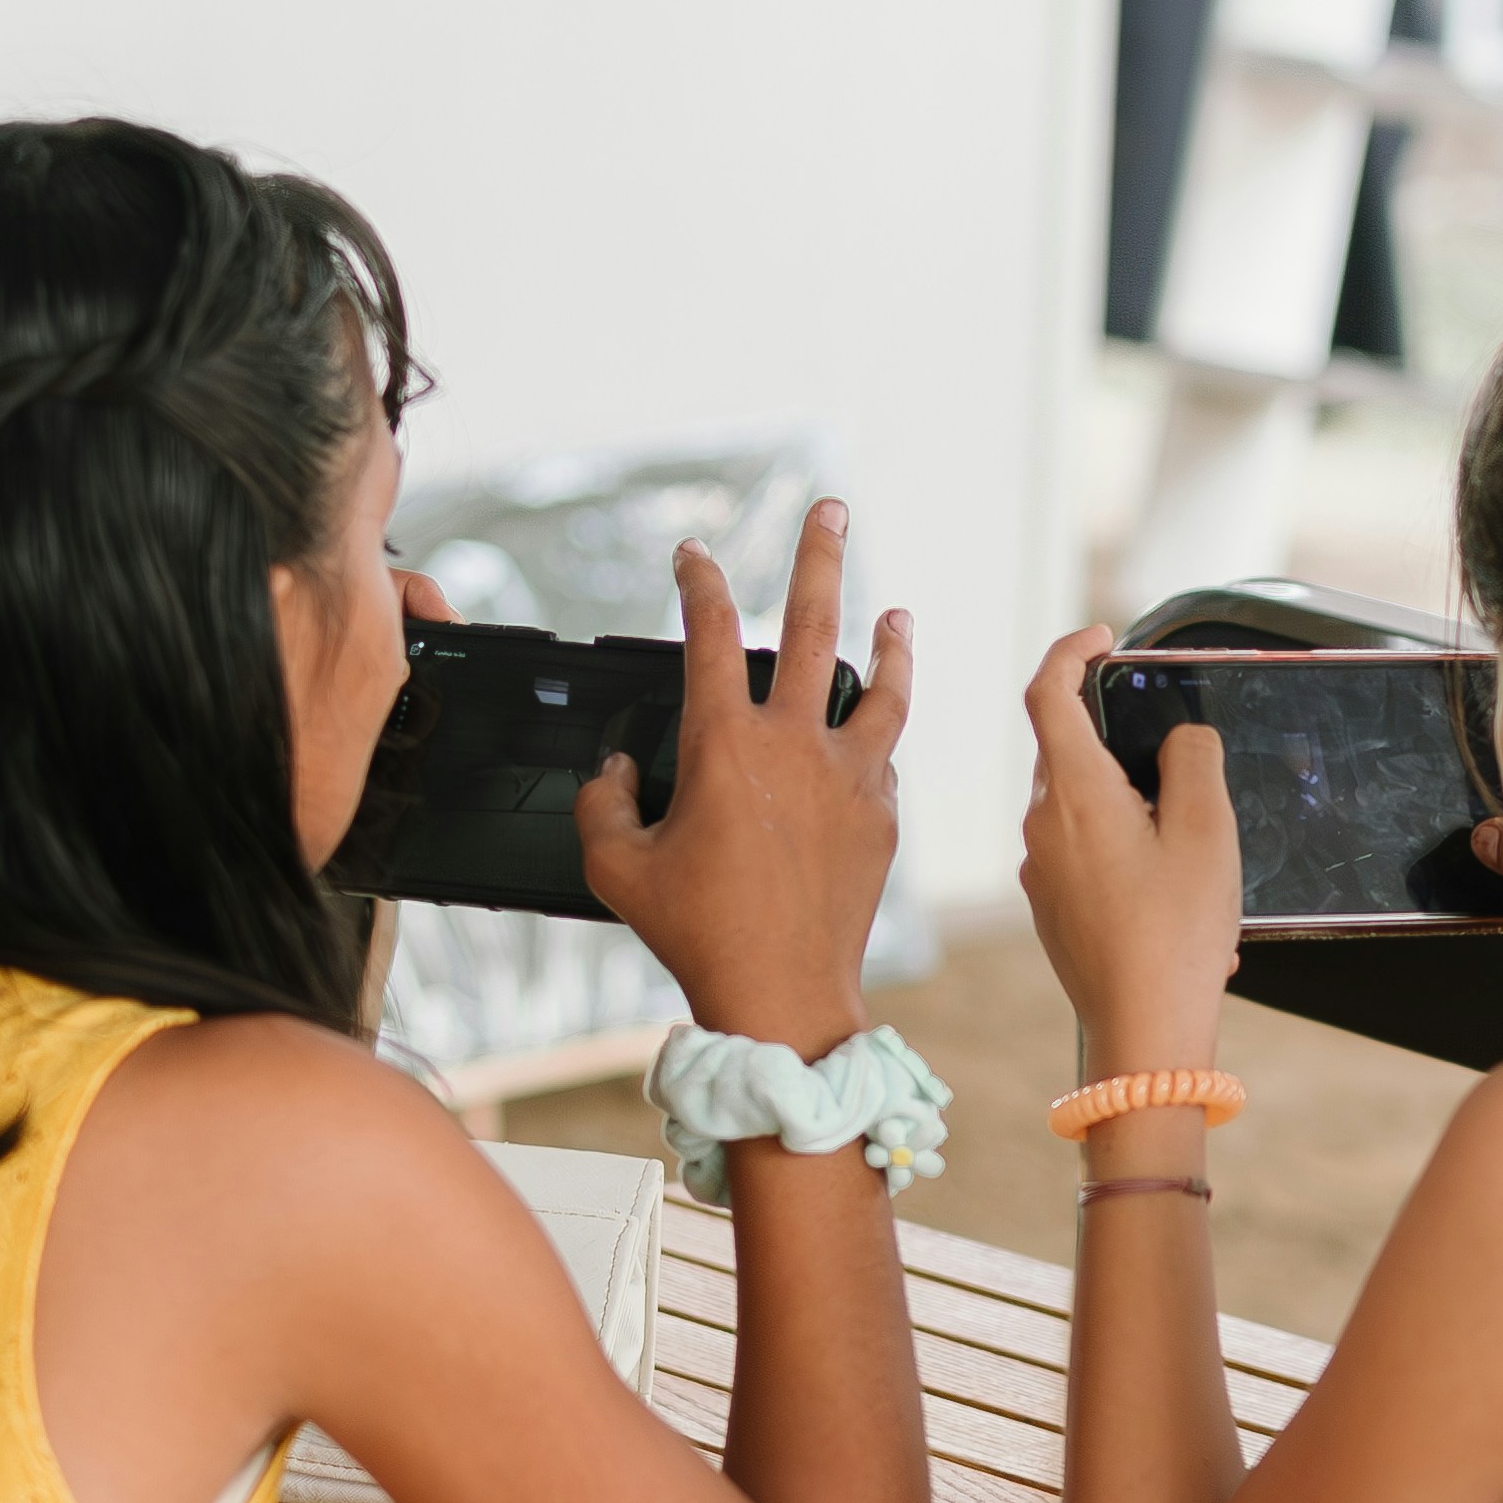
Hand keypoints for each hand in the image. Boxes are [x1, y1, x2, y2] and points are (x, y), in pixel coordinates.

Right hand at [577, 504, 909, 1053]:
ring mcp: (850, 776)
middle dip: (820, 555)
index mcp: (725, 745)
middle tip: (832, 509)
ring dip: (891, 643)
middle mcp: (796, 744)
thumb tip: (619, 771)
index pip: (712, 635)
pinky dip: (877, 739)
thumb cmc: (698, 934)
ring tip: (897, 615)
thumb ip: (604, 805)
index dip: (700, 584)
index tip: (694, 556)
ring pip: (880, 686)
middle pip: (816, 621)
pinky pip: (883, 760)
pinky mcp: (883, 815)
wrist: (783, 993)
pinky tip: (874, 735)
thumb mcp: (617, 869)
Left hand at [1017, 628, 1237, 1077]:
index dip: (1072, 651)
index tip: (1103, 637)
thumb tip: (1180, 738)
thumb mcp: (1206, 830)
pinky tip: (1174, 894)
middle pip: (1069, 750)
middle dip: (1120, 740)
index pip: (1047, 692)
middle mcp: (1043, 826)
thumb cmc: (1174, 936)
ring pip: (1081, 804)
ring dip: (1132, 805)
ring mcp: (1041, 870)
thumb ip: (1192, 760)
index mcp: (1073, 794)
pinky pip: (1085, 853)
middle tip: (1178, 759)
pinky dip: (1126, 851)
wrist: (1143, 1033)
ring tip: (1191, 852)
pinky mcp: (1051, 906)